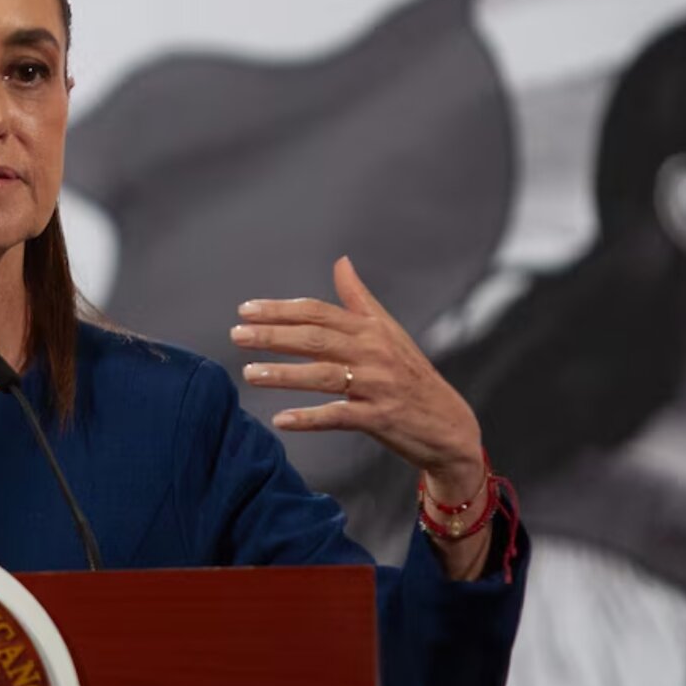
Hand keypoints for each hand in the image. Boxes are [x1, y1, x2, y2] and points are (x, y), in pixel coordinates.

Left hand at [229, 256, 484, 499]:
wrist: (449, 425)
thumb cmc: (411, 373)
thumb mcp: (388, 331)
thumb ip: (359, 298)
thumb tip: (341, 261)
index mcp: (371, 329)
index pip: (318, 312)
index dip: (280, 309)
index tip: (245, 310)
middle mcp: (374, 353)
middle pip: (316, 339)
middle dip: (273, 335)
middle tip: (236, 335)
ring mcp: (378, 385)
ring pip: (324, 376)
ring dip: (284, 374)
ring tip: (249, 374)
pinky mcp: (381, 418)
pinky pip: (340, 416)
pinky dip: (310, 418)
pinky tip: (281, 419)